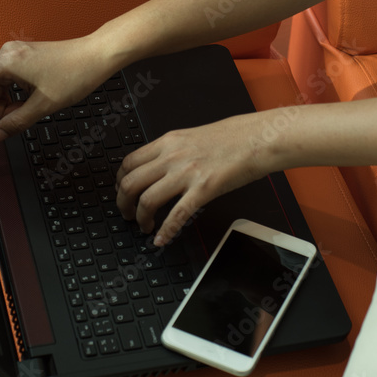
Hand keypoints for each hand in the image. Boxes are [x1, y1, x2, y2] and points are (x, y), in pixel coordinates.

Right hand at [0, 35, 116, 141]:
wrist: (97, 54)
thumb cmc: (75, 74)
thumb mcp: (45, 105)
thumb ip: (17, 121)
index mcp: (6, 63)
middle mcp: (6, 55)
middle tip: (25, 114)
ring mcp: (15, 56)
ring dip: (10, 102)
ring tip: (36, 104)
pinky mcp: (24, 58)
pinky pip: (9, 82)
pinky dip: (17, 94)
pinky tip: (36, 95)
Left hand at [115, 113, 272, 246]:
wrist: (257, 138)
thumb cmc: (231, 138)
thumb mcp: (191, 137)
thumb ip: (171, 151)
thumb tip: (156, 167)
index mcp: (168, 142)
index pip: (128, 163)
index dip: (119, 183)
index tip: (121, 193)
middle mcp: (172, 157)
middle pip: (130, 183)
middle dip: (123, 204)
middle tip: (127, 215)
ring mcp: (187, 173)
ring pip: (147, 200)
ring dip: (141, 219)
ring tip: (145, 226)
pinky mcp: (204, 189)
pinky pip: (178, 214)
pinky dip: (166, 231)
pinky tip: (162, 239)